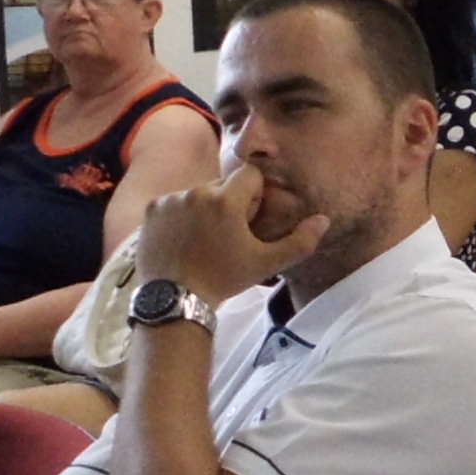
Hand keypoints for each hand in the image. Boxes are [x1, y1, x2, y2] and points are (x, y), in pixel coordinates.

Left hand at [136, 158, 326, 305]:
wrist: (175, 299)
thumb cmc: (224, 280)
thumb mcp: (265, 264)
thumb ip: (299, 241)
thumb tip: (323, 220)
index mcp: (225, 199)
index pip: (250, 175)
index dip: (254, 196)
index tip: (248, 221)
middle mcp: (196, 191)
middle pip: (222, 186)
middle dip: (228, 204)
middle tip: (226, 237)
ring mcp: (171, 199)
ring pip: (197, 195)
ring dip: (203, 210)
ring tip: (202, 242)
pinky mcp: (152, 209)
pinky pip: (173, 204)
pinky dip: (179, 217)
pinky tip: (182, 241)